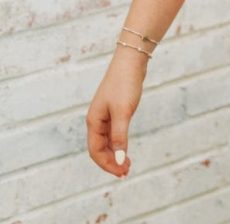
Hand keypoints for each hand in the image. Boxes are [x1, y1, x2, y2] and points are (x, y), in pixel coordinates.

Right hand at [86, 48, 148, 177]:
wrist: (131, 61)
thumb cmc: (125, 84)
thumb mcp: (123, 112)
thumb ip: (120, 136)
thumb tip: (119, 159)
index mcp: (93, 122)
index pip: (96, 151)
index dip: (107, 164)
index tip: (122, 173)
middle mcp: (96, 120)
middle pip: (99, 148)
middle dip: (111, 162)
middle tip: (126, 172)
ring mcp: (105, 114)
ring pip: (106, 141)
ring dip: (115, 153)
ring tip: (127, 164)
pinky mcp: (114, 109)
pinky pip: (112, 132)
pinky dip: (118, 142)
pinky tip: (125, 147)